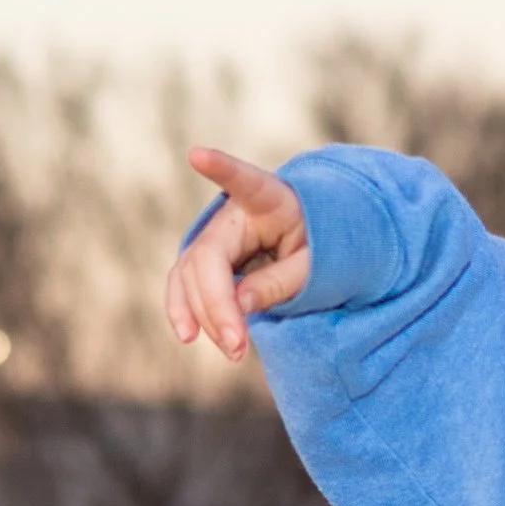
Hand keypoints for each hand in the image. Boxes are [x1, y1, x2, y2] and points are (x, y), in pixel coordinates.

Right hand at [166, 147, 309, 360]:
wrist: (312, 243)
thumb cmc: (321, 246)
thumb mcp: (316, 266)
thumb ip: (280, 282)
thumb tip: (237, 305)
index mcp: (270, 200)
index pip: (244, 181)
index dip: (220, 168)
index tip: (197, 155)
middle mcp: (232, 214)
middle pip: (208, 257)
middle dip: (217, 305)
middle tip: (238, 347)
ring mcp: (212, 237)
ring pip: (189, 277)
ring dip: (204, 316)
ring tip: (234, 351)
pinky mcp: (202, 262)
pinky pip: (184, 286)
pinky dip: (185, 311)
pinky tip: (189, 336)